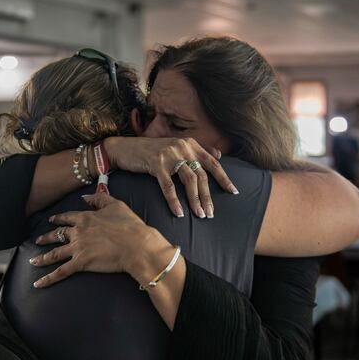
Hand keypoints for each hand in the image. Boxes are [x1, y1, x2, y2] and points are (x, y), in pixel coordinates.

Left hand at [29, 193, 168, 287]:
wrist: (136, 245)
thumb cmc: (130, 225)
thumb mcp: (116, 205)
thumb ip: (99, 198)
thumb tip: (85, 196)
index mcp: (85, 218)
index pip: (67, 217)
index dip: (58, 219)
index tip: (51, 220)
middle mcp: (78, 232)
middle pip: (57, 235)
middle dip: (46, 238)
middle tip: (38, 241)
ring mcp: (78, 248)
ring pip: (54, 254)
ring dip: (42, 258)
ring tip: (32, 262)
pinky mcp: (81, 263)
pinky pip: (61, 272)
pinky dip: (48, 278)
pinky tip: (38, 284)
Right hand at [103, 137, 237, 218]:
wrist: (125, 148)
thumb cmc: (152, 151)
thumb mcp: (177, 146)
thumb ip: (198, 150)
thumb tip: (219, 156)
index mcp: (190, 144)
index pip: (212, 162)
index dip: (224, 178)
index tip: (233, 192)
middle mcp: (183, 147)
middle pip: (202, 175)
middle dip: (208, 196)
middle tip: (211, 213)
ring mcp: (170, 155)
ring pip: (189, 180)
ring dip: (195, 200)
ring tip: (200, 215)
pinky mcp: (156, 164)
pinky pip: (169, 186)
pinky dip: (174, 201)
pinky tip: (179, 213)